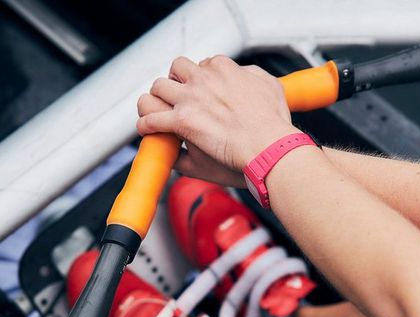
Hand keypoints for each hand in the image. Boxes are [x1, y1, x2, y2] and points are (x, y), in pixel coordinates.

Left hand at [136, 56, 298, 178]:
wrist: (268, 148)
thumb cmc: (272, 124)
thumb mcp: (270, 86)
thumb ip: (252, 75)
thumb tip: (242, 74)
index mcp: (223, 68)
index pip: (202, 66)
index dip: (199, 81)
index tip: (201, 94)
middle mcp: (203, 79)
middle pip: (175, 70)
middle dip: (174, 84)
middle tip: (177, 100)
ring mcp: (190, 99)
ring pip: (157, 89)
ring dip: (155, 101)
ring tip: (157, 113)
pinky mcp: (182, 122)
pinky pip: (152, 119)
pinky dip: (147, 125)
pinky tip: (149, 131)